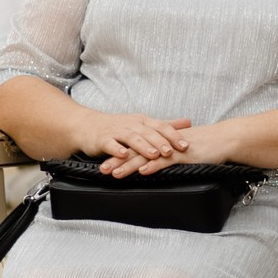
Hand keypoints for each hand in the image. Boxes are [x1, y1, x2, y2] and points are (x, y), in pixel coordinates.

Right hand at [78, 110, 194, 175]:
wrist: (88, 125)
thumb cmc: (119, 126)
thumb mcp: (144, 124)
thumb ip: (165, 124)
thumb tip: (188, 122)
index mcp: (143, 122)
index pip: (162, 126)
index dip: (174, 136)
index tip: (186, 145)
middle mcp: (132, 125)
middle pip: (149, 132)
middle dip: (161, 142)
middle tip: (171, 152)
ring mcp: (117, 131)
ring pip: (132, 138)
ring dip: (143, 146)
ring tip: (153, 155)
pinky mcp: (103, 139)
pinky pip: (110, 144)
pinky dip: (117, 149)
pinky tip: (122, 155)